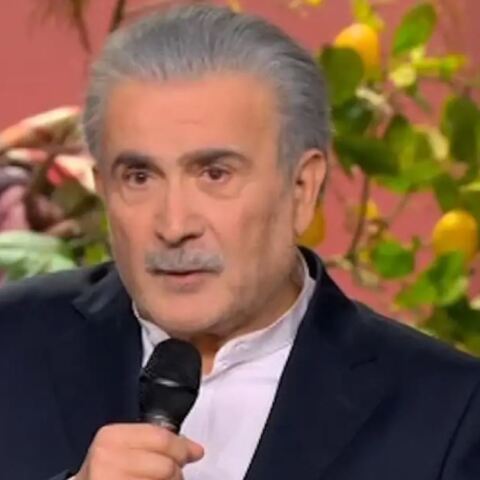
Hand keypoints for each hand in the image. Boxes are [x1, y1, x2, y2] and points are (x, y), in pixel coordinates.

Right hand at [75, 423, 203, 479]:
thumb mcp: (123, 446)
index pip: (161, 438)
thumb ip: (155, 441)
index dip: (183, 447)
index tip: (194, 453)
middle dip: (177, 472)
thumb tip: (195, 450)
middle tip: (175, 475)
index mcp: (112, 437)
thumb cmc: (106, 469)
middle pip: (165, 466)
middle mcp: (107, 458)